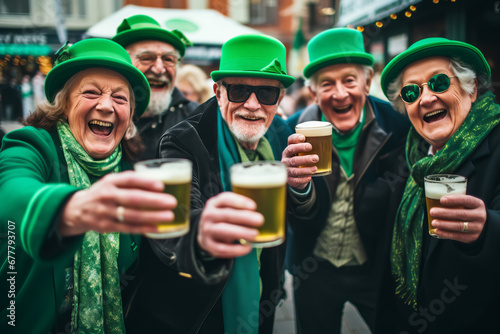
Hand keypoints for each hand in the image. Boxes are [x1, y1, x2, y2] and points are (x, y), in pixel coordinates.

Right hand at [60, 171, 176, 235]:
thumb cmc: (102, 193)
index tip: (161, 185)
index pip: (129, 180)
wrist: (76, 209)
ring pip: (131, 215)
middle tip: (171, 202)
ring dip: (152, 216)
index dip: (145, 182)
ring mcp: (105, 212)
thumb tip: (158, 182)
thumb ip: (130, 181)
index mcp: (110, 181)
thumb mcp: (111, 182)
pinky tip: (157, 228)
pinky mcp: (106, 226)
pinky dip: (144, 228)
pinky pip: (128, 228)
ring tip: (168, 216)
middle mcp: (106, 196)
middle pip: (132, 198)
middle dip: (153, 201)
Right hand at [197, 192, 262, 258]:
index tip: (254, 206)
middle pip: (226, 214)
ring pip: (223, 230)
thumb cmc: (222, 219)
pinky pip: (223, 248)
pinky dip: (236, 249)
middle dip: (244, 217)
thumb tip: (265, 210)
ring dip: (240, 232)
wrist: (205, 233)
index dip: (240, 201)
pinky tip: (247, 248)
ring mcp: (207, 230)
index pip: (225, 199)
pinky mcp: (209, 245)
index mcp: (215, 203)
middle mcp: (209, 215)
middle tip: (260, 220)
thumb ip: (241, 208)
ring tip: (255, 234)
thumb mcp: (227, 209)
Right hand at [281, 133, 317, 188]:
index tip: (303, 138)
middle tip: (316, 157)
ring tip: (315, 168)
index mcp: (289, 150)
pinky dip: (303, 179)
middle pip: (294, 158)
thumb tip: (325, 139)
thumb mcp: (301, 151)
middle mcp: (286, 159)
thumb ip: (308, 145)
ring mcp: (287, 170)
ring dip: (306, 170)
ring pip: (295, 170)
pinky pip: (296, 180)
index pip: (290, 142)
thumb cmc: (300, 159)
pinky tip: (309, 178)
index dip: (295, 139)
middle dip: (305, 158)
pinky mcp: (290, 179)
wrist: (294, 175)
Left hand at [431, 194, 486, 242]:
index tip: (442, 200)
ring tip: (433, 222)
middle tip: (432, 211)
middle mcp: (480, 216)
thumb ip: (455, 202)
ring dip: (444, 224)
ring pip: (459, 226)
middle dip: (445, 213)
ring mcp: (477, 227)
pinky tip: (437, 230)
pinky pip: (457, 236)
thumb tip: (434, 200)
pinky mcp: (472, 237)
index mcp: (478, 204)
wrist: (480, 225)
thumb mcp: (466, 204)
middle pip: (461, 214)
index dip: (454, 200)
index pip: (467, 200)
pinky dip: (446, 233)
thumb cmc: (467, 211)